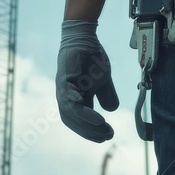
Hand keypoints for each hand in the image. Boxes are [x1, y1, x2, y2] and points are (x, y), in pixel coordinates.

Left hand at [56, 20, 119, 141]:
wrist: (85, 37)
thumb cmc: (91, 58)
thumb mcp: (103, 81)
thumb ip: (106, 95)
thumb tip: (111, 110)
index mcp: (74, 99)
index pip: (78, 122)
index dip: (90, 132)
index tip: (106, 137)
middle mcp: (66, 96)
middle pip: (73, 121)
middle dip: (89, 131)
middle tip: (107, 136)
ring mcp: (63, 88)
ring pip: (70, 113)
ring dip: (86, 123)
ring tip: (102, 126)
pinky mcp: (63, 79)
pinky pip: (69, 99)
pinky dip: (79, 109)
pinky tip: (94, 115)